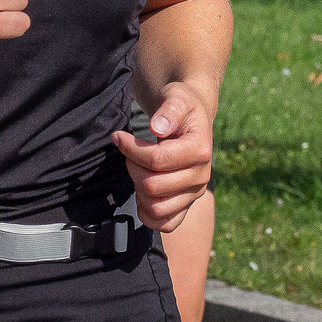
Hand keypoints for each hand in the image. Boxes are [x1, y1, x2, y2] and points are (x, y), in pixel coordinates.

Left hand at [112, 83, 213, 231]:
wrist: (190, 118)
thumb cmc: (181, 106)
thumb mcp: (176, 98)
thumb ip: (169, 110)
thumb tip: (159, 127)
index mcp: (200, 150)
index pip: (157, 160)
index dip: (131, 149)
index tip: (118, 137)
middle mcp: (202, 176)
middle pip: (153, 186)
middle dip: (132, 167)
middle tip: (128, 152)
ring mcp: (194, 194)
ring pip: (157, 208)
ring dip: (138, 190)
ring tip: (136, 170)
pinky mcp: (186, 205)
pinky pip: (167, 224)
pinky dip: (148, 214)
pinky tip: (140, 194)